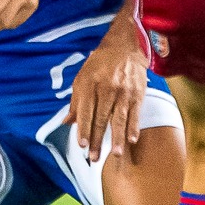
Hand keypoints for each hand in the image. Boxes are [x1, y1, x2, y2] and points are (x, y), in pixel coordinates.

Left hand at [70, 17, 148, 162]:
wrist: (125, 46)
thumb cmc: (99, 64)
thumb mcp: (82, 78)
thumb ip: (75, 102)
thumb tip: (66, 123)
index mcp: (89, 84)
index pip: (85, 112)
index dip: (83, 130)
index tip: (81, 145)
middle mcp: (106, 89)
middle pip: (101, 119)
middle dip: (97, 140)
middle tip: (94, 158)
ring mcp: (123, 92)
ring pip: (119, 119)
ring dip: (116, 138)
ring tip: (114, 154)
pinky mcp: (138, 93)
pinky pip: (135, 113)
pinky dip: (133, 127)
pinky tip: (131, 140)